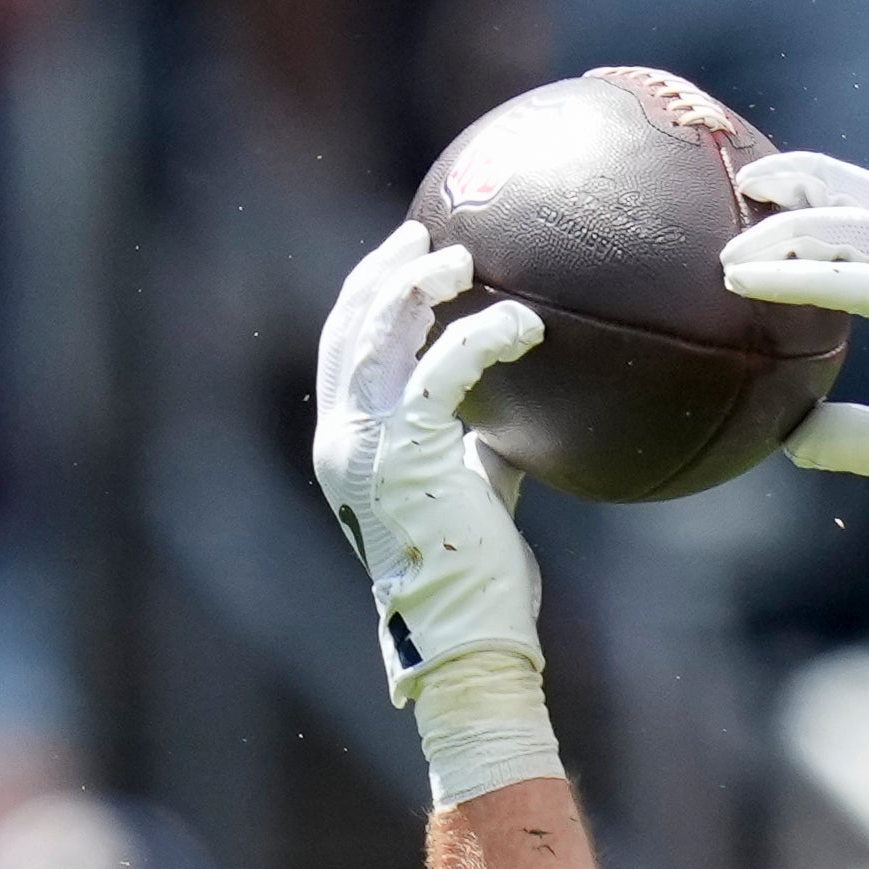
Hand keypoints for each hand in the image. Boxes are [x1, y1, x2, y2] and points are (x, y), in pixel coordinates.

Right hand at [309, 221, 548, 708]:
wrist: (468, 631)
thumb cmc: (478, 579)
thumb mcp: (475, 495)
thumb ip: (481, 447)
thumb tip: (522, 409)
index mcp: (348, 449)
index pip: (345, 352)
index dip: (371, 298)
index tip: (410, 262)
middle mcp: (343, 440)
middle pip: (350, 327)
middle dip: (386, 272)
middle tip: (430, 238)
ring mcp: (367, 444)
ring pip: (378, 330)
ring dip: (418, 284)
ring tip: (463, 262)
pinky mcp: (407, 451)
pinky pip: (444, 368)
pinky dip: (484, 337)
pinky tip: (524, 325)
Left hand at [719, 156, 868, 543]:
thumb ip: (855, 435)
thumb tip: (796, 439)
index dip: (828, 206)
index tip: (770, 210)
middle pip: (868, 199)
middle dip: (806, 180)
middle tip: (747, 184)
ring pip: (852, 226)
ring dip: (785, 226)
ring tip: (729, 244)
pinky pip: (851, 278)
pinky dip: (796, 274)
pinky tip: (745, 276)